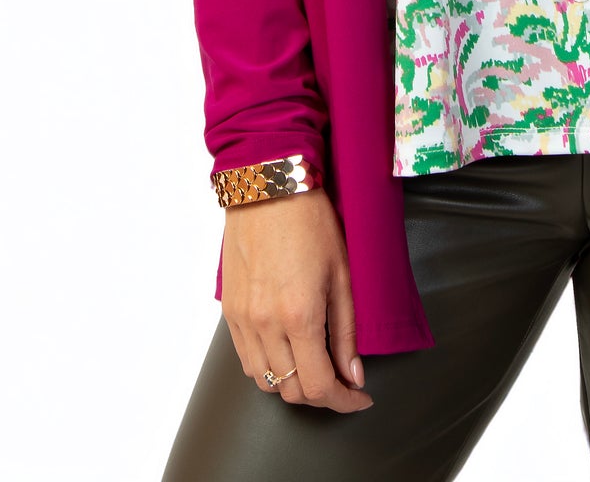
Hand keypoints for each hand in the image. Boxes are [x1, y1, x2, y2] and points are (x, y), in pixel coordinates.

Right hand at [220, 189, 374, 410]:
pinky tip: (287, 351)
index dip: (343, 402)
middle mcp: (265, 324)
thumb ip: (347, 331)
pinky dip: (268, 367)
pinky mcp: (229, 310)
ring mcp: (243, 319)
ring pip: (264, 381)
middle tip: (342, 382)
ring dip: (292, 384)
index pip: (319, 386)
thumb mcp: (342, 273)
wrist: (268, 186)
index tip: (359, 399)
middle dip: (321, 395)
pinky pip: (245, 359)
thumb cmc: (311, 221)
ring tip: (314, 367)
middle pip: (291, 390)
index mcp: (299, 316)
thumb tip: (354, 376)